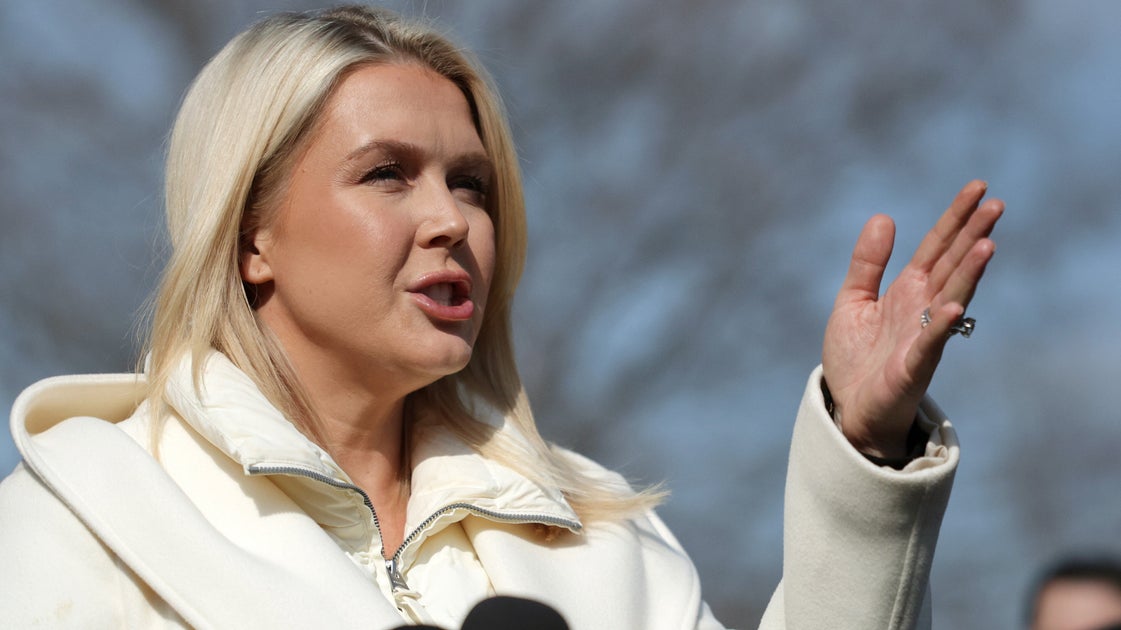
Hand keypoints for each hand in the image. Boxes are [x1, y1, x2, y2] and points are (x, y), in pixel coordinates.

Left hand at [822, 180, 1001, 457]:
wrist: (849, 408)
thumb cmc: (855, 358)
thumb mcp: (853, 300)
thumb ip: (867, 263)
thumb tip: (883, 217)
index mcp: (908, 291)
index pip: (937, 247)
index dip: (956, 218)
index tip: (979, 188)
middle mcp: (923, 309)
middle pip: (952, 265)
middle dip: (973, 236)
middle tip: (997, 204)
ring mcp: (923, 336)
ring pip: (951, 298)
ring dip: (969, 273)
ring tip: (987, 245)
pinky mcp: (912, 366)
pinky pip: (930, 343)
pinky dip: (941, 326)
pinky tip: (951, 308)